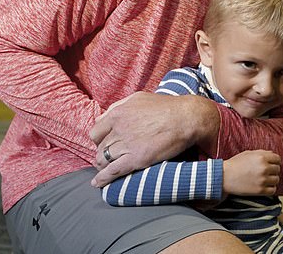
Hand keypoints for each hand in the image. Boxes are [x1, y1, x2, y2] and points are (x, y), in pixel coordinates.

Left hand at [89, 92, 218, 186]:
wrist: (186, 118)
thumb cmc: (166, 106)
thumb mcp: (138, 98)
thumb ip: (120, 105)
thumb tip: (108, 114)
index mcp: (117, 113)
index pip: (96, 131)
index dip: (99, 139)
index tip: (105, 143)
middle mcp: (118, 128)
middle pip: (99, 146)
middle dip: (102, 153)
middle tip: (107, 158)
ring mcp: (126, 144)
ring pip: (103, 160)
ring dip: (103, 166)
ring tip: (105, 170)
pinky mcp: (136, 159)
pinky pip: (113, 171)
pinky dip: (103, 179)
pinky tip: (98, 183)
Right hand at [223, 150, 280, 195]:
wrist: (224, 177)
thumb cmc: (235, 164)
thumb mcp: (248, 153)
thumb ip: (262, 153)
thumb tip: (273, 155)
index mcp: (261, 157)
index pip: (278, 159)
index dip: (274, 161)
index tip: (271, 164)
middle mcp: (263, 168)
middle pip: (277, 169)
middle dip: (272, 170)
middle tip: (265, 172)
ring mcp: (262, 180)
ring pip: (276, 179)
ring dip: (271, 179)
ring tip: (263, 179)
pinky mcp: (260, 190)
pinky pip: (273, 190)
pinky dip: (270, 188)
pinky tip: (263, 186)